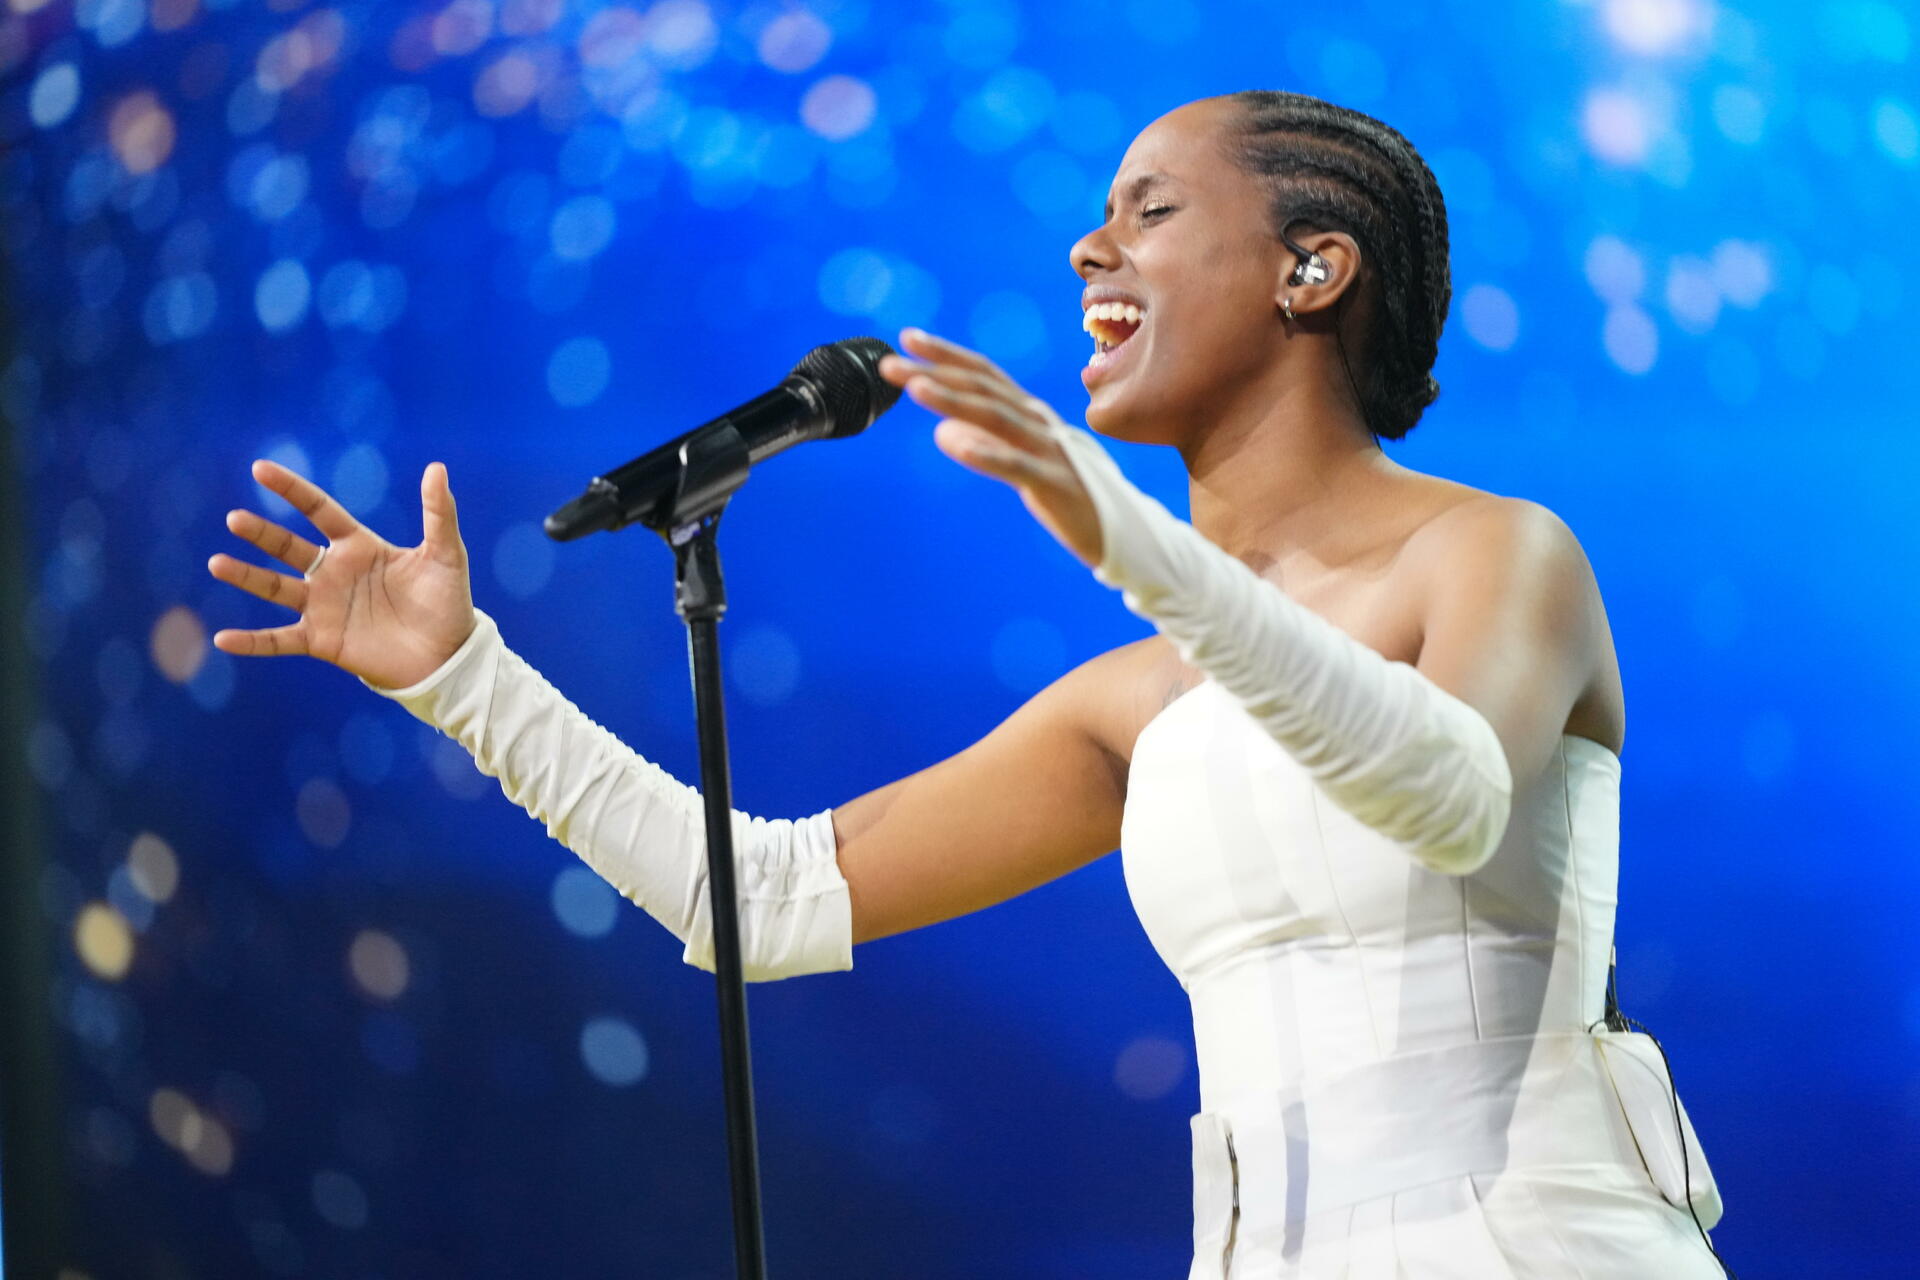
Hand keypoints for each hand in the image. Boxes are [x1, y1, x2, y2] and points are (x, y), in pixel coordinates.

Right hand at [206, 458, 476, 689]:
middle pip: (288, 547)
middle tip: (235, 519)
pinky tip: (223, 639)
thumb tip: (437, 468)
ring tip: (217, 563)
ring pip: (275, 588)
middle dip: (262, 533)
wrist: (448, 656)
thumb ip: (439, 513)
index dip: (292, 490)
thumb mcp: (446, 554)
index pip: (318, 511)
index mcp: (359, 547)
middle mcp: (334, 573)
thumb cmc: (449, 603)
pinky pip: (279, 640)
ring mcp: (324, 607)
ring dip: (246, 577)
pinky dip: (252, 642)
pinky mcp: (322, 641)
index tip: (261, 469)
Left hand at [879, 328, 1104, 568]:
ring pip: (996, 418)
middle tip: (890, 363)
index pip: (984, 373)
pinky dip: (984, 452)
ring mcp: (1048, 449)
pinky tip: (951, 443)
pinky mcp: (1054, 484)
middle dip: (934, 371)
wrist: (1123, 531)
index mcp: (1030, 413)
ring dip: (954, 400)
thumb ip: (984, 443)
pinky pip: (1015, 466)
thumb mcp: (1020, 463)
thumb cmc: (1067, 493)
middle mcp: (1038, 421)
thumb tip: (942, 431)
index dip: (946, 354)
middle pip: (982, 388)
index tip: (906, 338)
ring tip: (916, 389)